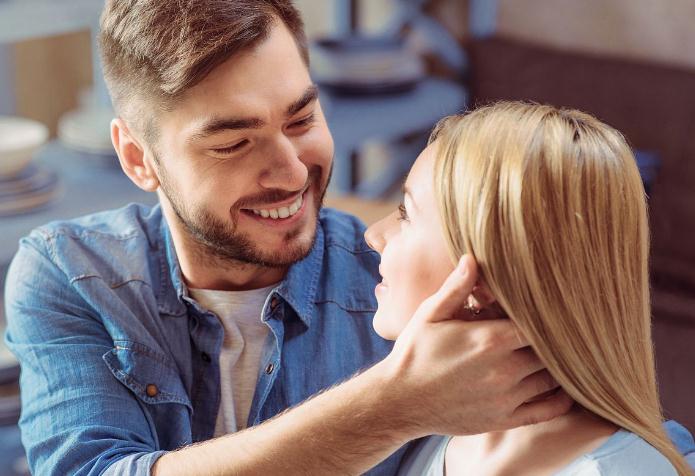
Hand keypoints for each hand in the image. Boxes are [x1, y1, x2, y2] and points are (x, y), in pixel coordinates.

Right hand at [380, 255, 572, 436]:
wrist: (399, 401)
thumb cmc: (414, 353)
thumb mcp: (430, 314)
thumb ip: (456, 288)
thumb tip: (472, 258)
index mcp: (489, 339)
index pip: (538, 323)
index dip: (546, 316)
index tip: (546, 310)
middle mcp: (504, 369)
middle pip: (551, 350)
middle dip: (553, 340)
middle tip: (554, 330)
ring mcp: (506, 398)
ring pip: (554, 379)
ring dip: (558, 366)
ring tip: (558, 354)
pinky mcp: (504, 419)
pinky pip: (548, 411)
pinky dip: (562, 399)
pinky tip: (561, 388)